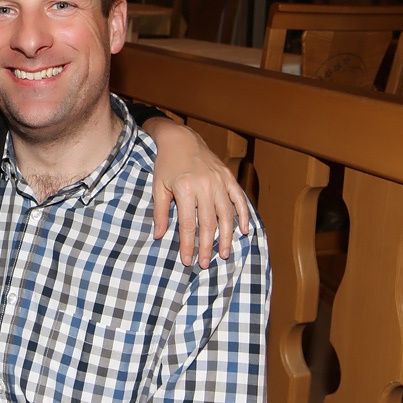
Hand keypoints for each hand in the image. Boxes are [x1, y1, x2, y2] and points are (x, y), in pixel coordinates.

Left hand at [142, 119, 249, 267]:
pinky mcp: (228, 177)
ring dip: (226, 236)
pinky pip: (239, 199)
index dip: (188, 244)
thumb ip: (160, 212)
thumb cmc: (166, 164)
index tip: (188, 260)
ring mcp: (219, 181)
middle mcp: (205, 185)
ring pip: (226, 215)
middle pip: (208, 223)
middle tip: (206, 263)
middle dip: (207, 246)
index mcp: (185, 188)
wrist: (181, 139)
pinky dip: (243, 215)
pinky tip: (243, 230)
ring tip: (223, 253)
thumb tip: (159, 236)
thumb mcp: (159, 187)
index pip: (188, 224)